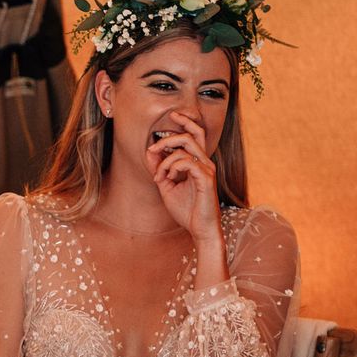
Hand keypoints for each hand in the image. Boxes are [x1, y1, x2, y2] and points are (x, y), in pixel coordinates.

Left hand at [146, 111, 222, 242]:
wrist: (199, 229)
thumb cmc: (186, 210)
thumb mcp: (166, 186)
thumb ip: (159, 169)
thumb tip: (149, 151)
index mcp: (197, 163)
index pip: (193, 135)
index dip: (179, 127)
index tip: (161, 133)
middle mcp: (204, 162)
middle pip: (192, 134)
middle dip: (169, 136)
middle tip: (152, 148)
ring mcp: (207, 169)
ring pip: (186, 146)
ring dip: (166, 159)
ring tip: (160, 175)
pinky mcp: (206, 178)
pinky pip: (187, 162)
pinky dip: (173, 167)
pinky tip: (170, 179)